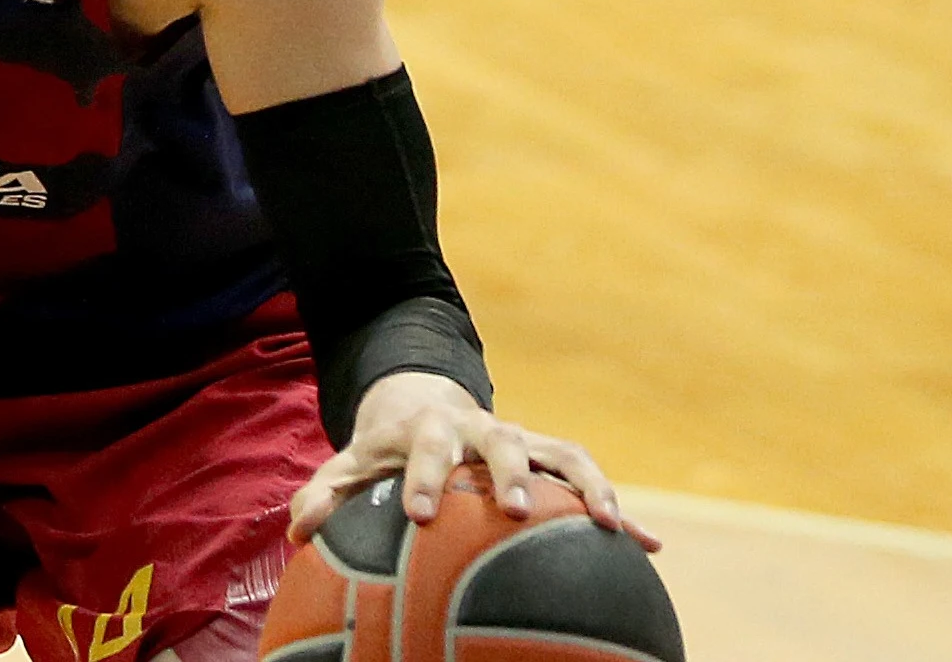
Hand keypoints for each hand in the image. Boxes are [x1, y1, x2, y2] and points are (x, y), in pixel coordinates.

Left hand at [289, 373, 658, 550]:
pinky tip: (651, 547)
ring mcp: (523, 440)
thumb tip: (299, 532)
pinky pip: (590, 480)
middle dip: (509, 474)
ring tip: (612, 525)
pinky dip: (620, 508)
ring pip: (563, 454)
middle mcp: (482, 430)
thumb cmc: (384, 452)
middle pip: (501, 443)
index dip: (426, 477)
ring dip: (588, 485)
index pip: (426, 447)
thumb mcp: (349, 467)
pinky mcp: (552, 456)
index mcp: (429, 431)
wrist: (426, 405)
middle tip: (514, 511)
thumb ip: (324, 496)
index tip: (422, 516)